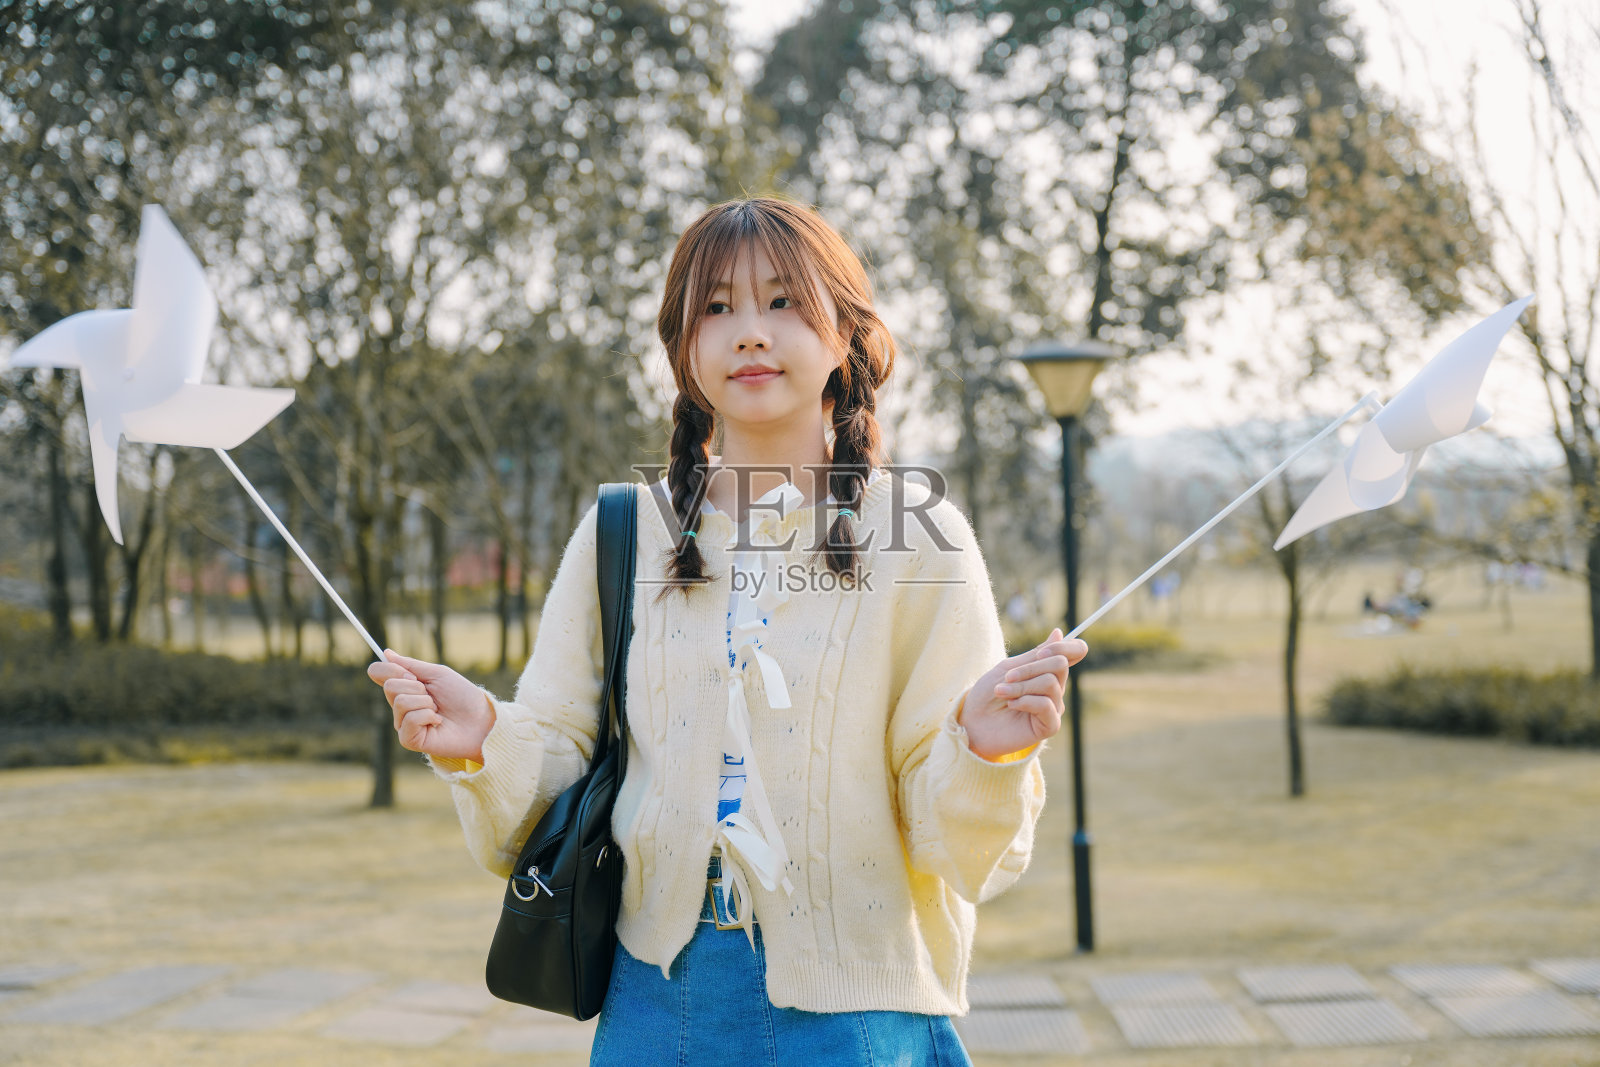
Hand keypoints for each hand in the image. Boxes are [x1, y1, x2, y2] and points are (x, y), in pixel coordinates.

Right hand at [366, 649, 495, 760]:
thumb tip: (385, 653)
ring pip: (400, 702)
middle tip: (433, 695)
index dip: (391, 669)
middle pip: (390, 686)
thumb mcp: (437, 674)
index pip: (379, 672)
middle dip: (416, 686)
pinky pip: (409, 720)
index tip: (412, 674)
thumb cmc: (462, 696)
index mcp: (405, 687)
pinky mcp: (409, 739)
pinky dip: (427, 716)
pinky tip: (438, 722)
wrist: (480, 719)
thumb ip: (410, 665)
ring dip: (425, 702)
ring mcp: (403, 723)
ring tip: (438, 710)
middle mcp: (400, 705)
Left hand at [959, 628, 1087, 759]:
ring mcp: (1054, 707)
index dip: (1066, 647)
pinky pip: (1046, 705)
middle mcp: (1055, 688)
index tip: (1041, 652)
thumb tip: (1059, 633)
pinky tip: (1011, 705)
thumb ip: (1034, 655)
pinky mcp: (1050, 725)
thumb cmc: (988, 695)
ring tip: (1002, 692)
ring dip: (1021, 686)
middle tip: (1007, 678)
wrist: (973, 722)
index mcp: (1047, 671)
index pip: (1075, 652)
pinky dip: (1025, 701)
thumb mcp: (1008, 668)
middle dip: (1030, 668)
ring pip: (1050, 683)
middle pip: (1060, 664)